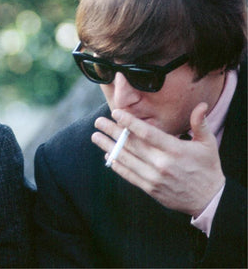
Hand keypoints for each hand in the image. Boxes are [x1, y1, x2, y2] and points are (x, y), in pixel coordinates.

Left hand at [92, 102, 224, 216]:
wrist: (209, 200)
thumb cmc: (207, 168)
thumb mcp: (208, 144)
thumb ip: (200, 123)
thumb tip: (201, 105)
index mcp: (175, 150)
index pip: (147, 133)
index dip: (130, 122)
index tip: (116, 113)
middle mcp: (162, 164)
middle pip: (132, 144)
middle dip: (112, 131)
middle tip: (98, 121)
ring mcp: (154, 177)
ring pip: (126, 159)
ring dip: (108, 147)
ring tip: (96, 136)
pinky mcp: (150, 188)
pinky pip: (129, 175)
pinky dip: (117, 165)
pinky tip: (108, 155)